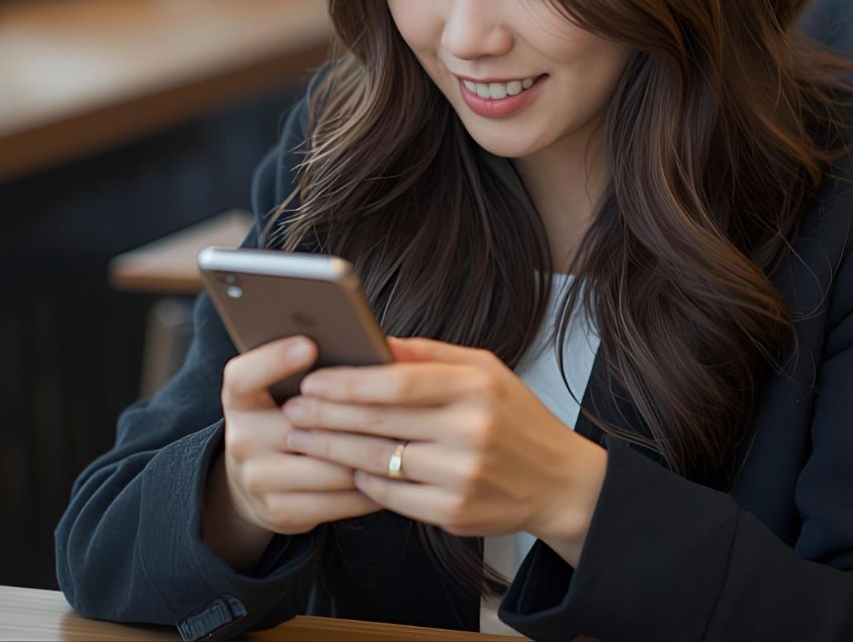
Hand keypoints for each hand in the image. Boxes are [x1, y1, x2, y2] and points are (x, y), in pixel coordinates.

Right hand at [207, 336, 379, 566]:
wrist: (252, 486)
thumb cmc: (283, 423)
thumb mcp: (280, 394)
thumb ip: (313, 373)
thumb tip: (369, 350)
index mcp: (240, 400)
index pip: (243, 376)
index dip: (273, 360)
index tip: (309, 345)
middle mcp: (242, 438)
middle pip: (306, 423)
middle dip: (355, 414)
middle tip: (399, 397)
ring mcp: (258, 478)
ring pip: (331, 467)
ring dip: (373, 455)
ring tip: (408, 439)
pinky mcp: (279, 511)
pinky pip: (338, 501)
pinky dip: (370, 488)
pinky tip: (393, 474)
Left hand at [279, 337, 607, 566]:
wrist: (560, 481)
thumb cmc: (515, 418)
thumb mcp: (484, 370)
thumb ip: (427, 354)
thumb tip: (371, 339)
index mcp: (476, 387)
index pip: (397, 382)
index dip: (347, 381)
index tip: (312, 379)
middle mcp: (469, 431)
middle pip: (378, 421)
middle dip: (325, 414)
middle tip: (293, 409)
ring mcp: (460, 476)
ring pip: (376, 461)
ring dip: (331, 449)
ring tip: (302, 438)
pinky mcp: (453, 513)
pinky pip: (390, 496)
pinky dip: (361, 481)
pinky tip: (343, 469)